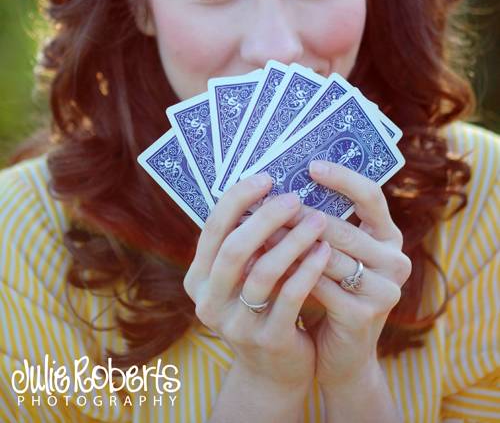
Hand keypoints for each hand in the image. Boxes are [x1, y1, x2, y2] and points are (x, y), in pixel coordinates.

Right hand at [182, 172, 331, 389]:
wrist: (274, 372)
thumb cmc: (262, 307)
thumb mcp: (243, 276)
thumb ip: (247, 241)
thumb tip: (270, 186)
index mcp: (198, 278)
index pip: (213, 228)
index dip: (239, 199)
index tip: (266, 177)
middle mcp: (209, 302)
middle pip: (234, 248)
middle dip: (266, 217)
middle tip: (294, 197)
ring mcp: (236, 325)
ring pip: (264, 272)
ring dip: (293, 240)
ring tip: (318, 219)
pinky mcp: (267, 341)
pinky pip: (290, 297)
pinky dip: (308, 269)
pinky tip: (325, 250)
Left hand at [268, 161, 411, 387]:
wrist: (341, 354)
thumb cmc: (331, 291)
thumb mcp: (332, 253)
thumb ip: (320, 223)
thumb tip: (280, 185)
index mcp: (389, 236)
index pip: (372, 197)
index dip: (343, 179)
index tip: (311, 165)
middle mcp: (395, 260)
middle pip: (342, 229)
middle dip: (300, 216)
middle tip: (266, 202)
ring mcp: (384, 290)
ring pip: (328, 257)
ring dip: (289, 243)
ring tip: (258, 231)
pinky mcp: (365, 316)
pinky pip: (320, 286)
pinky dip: (290, 274)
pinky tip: (264, 265)